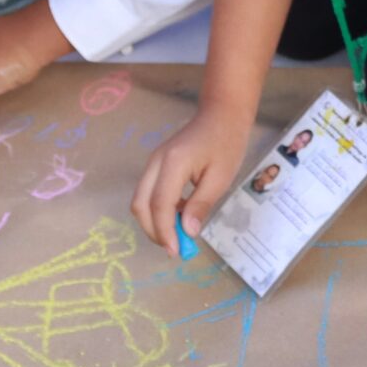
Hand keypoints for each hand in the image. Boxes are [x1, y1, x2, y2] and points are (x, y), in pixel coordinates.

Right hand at [130, 112, 249, 256]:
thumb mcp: (221, 177)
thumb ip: (201, 204)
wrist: (221, 114)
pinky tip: (179, 216)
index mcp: (173, 164)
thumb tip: (187, 232)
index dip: (164, 231)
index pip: (159, 205)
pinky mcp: (156, 165)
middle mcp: (156, 162)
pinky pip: (149, 192)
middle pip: (140, 204)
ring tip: (178, 235)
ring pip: (140, 199)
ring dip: (154, 221)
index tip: (176, 251)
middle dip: (153, 230)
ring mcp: (153, 162)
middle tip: (175, 247)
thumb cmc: (226, 143)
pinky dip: (158, 209)